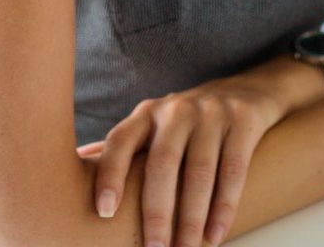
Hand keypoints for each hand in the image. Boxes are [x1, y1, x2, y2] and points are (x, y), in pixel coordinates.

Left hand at [81, 71, 291, 246]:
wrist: (247, 90)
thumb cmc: (188, 120)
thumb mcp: (153, 126)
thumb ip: (122, 149)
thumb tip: (75, 164)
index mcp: (146, 113)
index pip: (120, 142)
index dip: (109, 175)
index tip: (103, 212)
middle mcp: (176, 110)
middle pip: (161, 163)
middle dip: (156, 212)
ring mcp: (211, 113)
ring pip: (199, 171)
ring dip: (191, 217)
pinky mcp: (243, 120)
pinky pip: (233, 168)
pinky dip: (224, 207)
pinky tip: (215, 235)